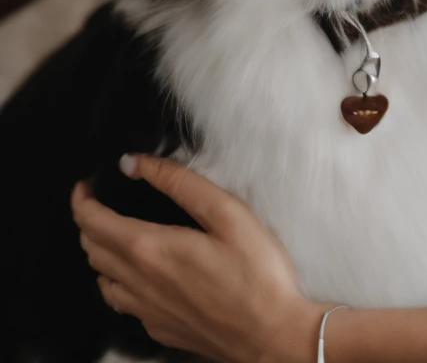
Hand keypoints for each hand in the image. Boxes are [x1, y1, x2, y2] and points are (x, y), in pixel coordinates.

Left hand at [71, 153, 323, 362]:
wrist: (271, 335)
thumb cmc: (256, 274)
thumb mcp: (227, 212)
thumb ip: (179, 182)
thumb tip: (136, 163)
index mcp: (151, 249)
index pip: (94, 222)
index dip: (82, 200)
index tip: (86, 186)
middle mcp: (140, 283)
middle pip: (92, 250)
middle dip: (88, 222)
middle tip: (100, 202)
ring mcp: (148, 311)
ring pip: (102, 280)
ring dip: (99, 253)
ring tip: (113, 234)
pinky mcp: (160, 329)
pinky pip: (123, 303)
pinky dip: (118, 283)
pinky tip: (138, 275)